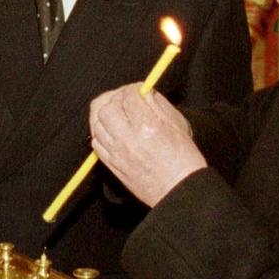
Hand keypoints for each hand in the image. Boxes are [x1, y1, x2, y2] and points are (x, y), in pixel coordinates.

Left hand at [90, 84, 205, 206]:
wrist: (178, 189)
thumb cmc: (183, 159)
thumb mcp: (178, 124)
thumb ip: (158, 104)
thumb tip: (143, 92)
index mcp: (147, 126)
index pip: (128, 96)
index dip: (132, 89)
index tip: (137, 90)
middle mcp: (128, 138)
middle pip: (105, 108)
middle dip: (113, 99)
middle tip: (123, 100)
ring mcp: (117, 153)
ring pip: (95, 124)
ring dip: (103, 114)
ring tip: (116, 113)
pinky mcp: (112, 164)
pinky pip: (95, 142)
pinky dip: (100, 132)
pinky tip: (112, 131)